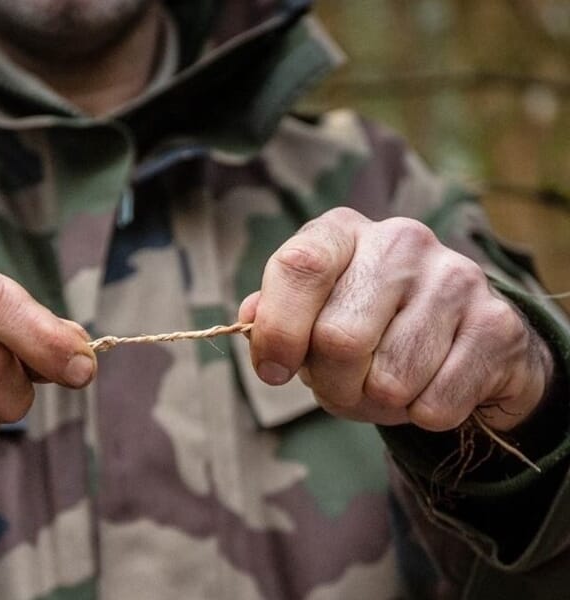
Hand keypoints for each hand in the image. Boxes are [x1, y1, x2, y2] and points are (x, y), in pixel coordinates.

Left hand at [239, 207, 552, 432]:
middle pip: (339, 339)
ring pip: (389, 381)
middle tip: (341, 386)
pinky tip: (429, 387)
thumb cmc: (370, 326)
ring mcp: (455, 278)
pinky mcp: (497, 324)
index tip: (274, 372)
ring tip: (386, 384)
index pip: (299, 267)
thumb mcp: (314, 313)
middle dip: (331, 384)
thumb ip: (275, 316)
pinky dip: (421, 416)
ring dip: (377, 404)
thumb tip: (249, 318)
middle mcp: (401, 241)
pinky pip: (436, 405)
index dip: (278, 331)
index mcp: (343, 232)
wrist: (464, 339)